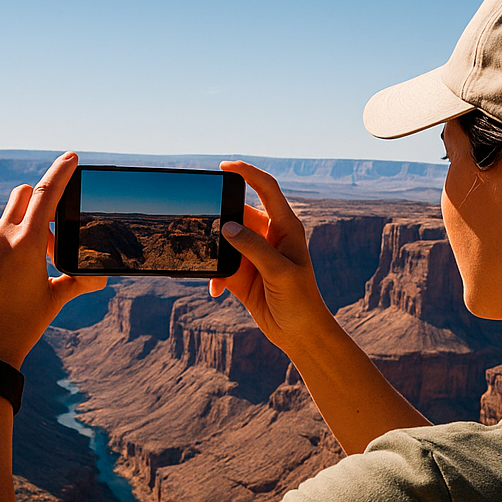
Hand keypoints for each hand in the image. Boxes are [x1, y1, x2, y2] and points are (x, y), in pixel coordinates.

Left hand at [0, 152, 107, 368]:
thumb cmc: (23, 326)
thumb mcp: (55, 299)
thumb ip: (78, 280)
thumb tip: (100, 276)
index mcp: (26, 245)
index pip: (46, 195)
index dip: (60, 172)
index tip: (71, 157)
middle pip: (22, 195)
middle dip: (38, 199)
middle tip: (49, 228)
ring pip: (6, 221)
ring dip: (21, 232)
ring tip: (28, 269)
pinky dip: (3, 249)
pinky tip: (6, 279)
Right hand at [209, 160, 333, 354]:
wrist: (300, 334)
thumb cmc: (301, 300)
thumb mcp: (279, 271)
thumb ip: (253, 247)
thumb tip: (226, 227)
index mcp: (285, 227)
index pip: (266, 189)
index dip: (247, 173)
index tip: (224, 167)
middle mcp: (268, 237)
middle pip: (238, 214)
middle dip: (219, 217)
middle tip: (201, 221)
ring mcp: (253, 255)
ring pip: (225, 240)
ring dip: (214, 249)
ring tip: (202, 257)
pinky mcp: (241, 275)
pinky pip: (220, 266)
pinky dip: (214, 275)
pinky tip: (215, 290)